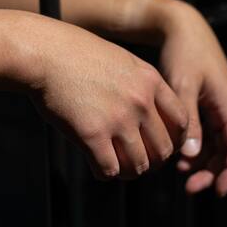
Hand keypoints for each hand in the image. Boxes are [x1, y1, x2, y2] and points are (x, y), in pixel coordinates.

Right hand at [28, 16, 188, 179]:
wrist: (44, 53)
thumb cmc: (77, 56)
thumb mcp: (121, 61)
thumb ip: (140, 87)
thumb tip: (150, 119)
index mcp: (151, 81)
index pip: (182, 122)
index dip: (175, 140)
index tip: (161, 146)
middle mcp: (140, 102)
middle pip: (164, 149)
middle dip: (153, 161)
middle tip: (139, 162)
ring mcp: (118, 119)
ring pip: (139, 165)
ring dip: (129, 171)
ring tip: (118, 167)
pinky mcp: (92, 135)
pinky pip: (110, 170)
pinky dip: (105, 173)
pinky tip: (97, 166)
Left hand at [158, 1, 226, 195]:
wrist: (180, 26)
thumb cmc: (183, 52)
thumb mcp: (183, 85)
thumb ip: (188, 121)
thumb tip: (190, 155)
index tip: (217, 191)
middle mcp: (226, 108)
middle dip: (213, 172)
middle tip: (189, 188)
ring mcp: (216, 106)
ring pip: (215, 144)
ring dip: (201, 162)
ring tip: (179, 173)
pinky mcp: (204, 103)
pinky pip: (204, 133)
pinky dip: (193, 147)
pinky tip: (177, 156)